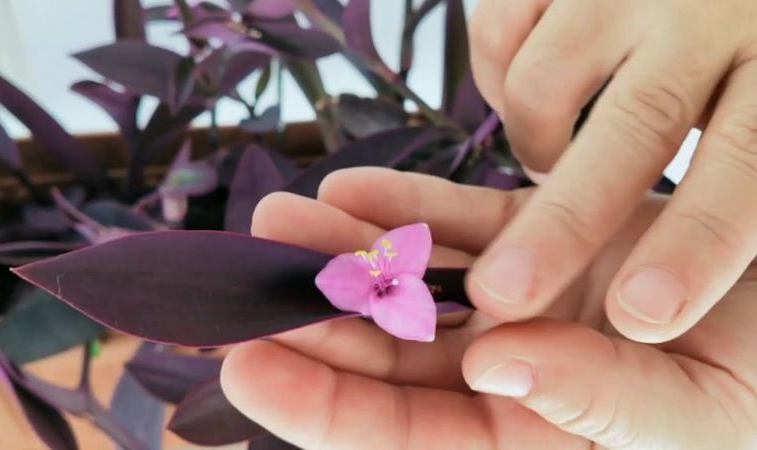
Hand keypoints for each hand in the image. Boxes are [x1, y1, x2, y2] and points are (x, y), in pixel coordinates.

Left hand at [221, 168, 756, 448]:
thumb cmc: (752, 387)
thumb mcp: (689, 419)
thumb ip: (594, 401)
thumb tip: (492, 364)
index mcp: (523, 439)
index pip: (399, 435)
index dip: (318, 405)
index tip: (247, 364)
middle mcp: (503, 375)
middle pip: (385, 352)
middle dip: (312, 312)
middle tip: (247, 272)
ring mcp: (515, 302)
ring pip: (410, 283)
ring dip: (344, 250)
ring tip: (281, 215)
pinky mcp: (536, 241)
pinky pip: (458, 226)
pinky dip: (407, 208)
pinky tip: (349, 190)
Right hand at [467, 0, 756, 342]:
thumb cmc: (739, 42)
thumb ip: (741, 175)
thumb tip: (684, 276)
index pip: (743, 164)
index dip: (693, 246)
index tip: (643, 314)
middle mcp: (704, 11)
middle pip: (631, 129)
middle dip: (563, 224)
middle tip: (506, 292)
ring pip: (541, 81)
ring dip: (532, 144)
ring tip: (551, 162)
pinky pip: (495, 32)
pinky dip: (497, 83)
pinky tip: (532, 97)